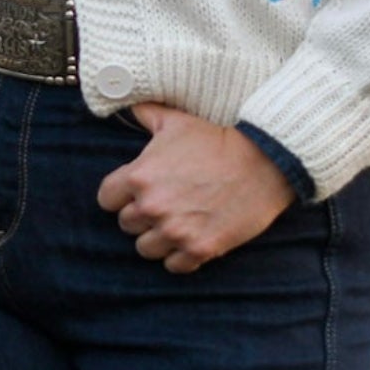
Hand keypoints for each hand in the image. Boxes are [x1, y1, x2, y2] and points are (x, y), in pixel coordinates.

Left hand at [96, 103, 295, 272]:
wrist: (263, 163)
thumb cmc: (217, 140)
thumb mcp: (177, 121)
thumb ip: (146, 113)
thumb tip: (129, 104)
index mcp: (139, 177)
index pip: (106, 199)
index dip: (120, 195)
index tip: (136, 192)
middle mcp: (152, 207)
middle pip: (126, 225)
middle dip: (142, 216)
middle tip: (164, 204)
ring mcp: (176, 231)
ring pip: (146, 249)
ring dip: (158, 238)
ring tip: (176, 223)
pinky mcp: (199, 249)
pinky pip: (174, 266)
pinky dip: (180, 256)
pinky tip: (191, 239)